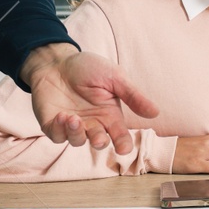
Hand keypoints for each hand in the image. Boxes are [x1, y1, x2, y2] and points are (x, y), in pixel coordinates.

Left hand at [23, 44, 161, 153]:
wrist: (56, 60)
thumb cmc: (87, 67)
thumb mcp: (114, 77)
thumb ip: (132, 96)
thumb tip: (155, 112)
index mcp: (110, 114)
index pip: (120, 135)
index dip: (123, 144)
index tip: (124, 149)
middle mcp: (93, 123)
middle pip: (99, 141)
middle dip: (100, 142)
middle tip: (99, 138)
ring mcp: (73, 125)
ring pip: (77, 141)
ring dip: (76, 134)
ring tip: (73, 118)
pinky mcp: (52, 124)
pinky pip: (57, 136)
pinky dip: (60, 130)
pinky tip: (62, 116)